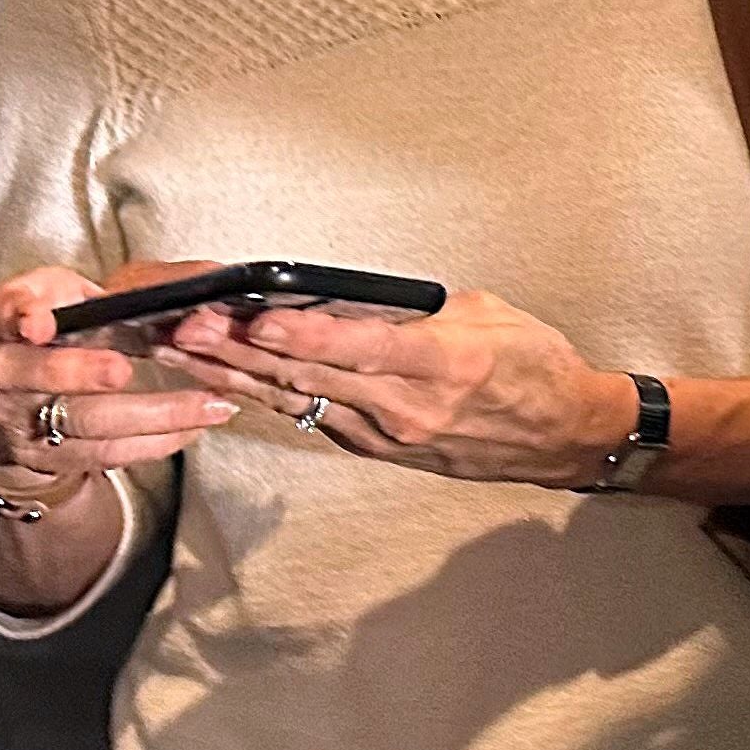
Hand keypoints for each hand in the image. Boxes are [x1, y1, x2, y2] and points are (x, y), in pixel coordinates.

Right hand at [0, 264, 240, 500]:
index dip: (17, 315)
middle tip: (121, 368)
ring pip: (87, 422)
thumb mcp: (58, 296)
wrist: (23, 402)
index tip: (38, 322)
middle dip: (80, 372)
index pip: (1, 313)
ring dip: (155, 415)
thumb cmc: (56, 334)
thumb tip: (137, 286)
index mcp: (10, 326)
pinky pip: (109, 452)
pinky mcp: (57, 457)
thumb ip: (80, 284)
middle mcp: (9, 377)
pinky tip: (197, 424)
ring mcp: (29, 422)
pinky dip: (158, 440)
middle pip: (38, 378)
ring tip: (211, 404)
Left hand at [159, 289, 629, 489]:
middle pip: (314, 378)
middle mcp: (409, 406)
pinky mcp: (379, 448)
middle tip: (189, 329)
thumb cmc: (535, 366)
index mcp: (444, 364)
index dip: (306, 337)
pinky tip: (230, 379)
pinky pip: (316, 416)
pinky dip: (271, 395)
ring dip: (239, 377)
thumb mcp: (490, 316)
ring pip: (301, 401)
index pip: (362, 348)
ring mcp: (389, 434)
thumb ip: (420, 311)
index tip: (259, 320)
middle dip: (245, 353)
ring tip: (186, 353)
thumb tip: (357, 302)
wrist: (563, 433)